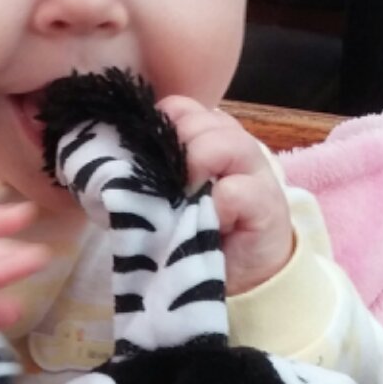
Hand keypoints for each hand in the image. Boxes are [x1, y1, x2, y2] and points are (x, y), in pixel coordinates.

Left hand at [156, 97, 294, 294]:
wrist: (243, 274)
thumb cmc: (199, 231)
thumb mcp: (169, 196)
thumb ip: (153, 171)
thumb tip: (114, 161)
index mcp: (208, 137)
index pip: (180, 109)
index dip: (162, 127)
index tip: (150, 157)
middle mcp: (234, 145)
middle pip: (198, 120)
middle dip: (177, 147)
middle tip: (170, 182)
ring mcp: (255, 172)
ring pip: (222, 143)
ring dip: (198, 167)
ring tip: (188, 196)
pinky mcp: (267, 204)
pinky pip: (235, 190)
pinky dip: (219, 203)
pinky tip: (215, 220)